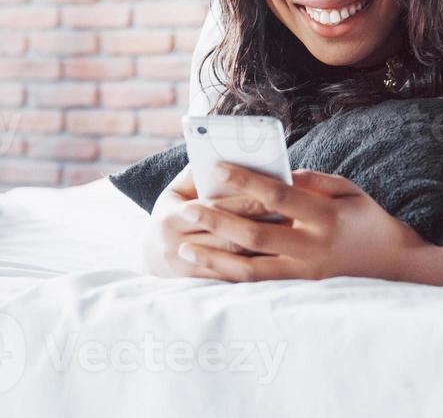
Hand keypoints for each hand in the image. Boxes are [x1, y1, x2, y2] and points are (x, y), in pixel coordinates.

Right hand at [142, 163, 285, 278]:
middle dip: (259, 224)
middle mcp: (175, 245)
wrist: (152, 255)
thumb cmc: (173, 212)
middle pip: (227, 236)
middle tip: (290, 214)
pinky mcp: (199, 284)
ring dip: (263, 248)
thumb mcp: (177, 191)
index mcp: (170, 218)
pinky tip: (278, 256)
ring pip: (233, 259)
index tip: (272, 195)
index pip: (214, 208)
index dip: (243, 202)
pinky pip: (233, 277)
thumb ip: (197, 174)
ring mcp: (186, 269)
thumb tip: (226, 158)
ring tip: (290, 234)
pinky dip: (256, 266)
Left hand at [174, 163, 429, 282]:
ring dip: (214, 258)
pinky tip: (207, 270)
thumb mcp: (348, 189)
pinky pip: (259, 287)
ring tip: (185, 248)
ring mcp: (306, 275)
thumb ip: (311, 181)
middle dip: (217, 221)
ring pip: (251, 270)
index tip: (216, 167)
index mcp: (326, 217)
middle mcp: (313, 249)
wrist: (397, 264)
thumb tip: (274, 175)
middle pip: (256, 235)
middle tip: (186, 210)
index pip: (277, 196)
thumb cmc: (367, 219)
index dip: (245, 180)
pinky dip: (230, 278)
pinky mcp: (301, 291)